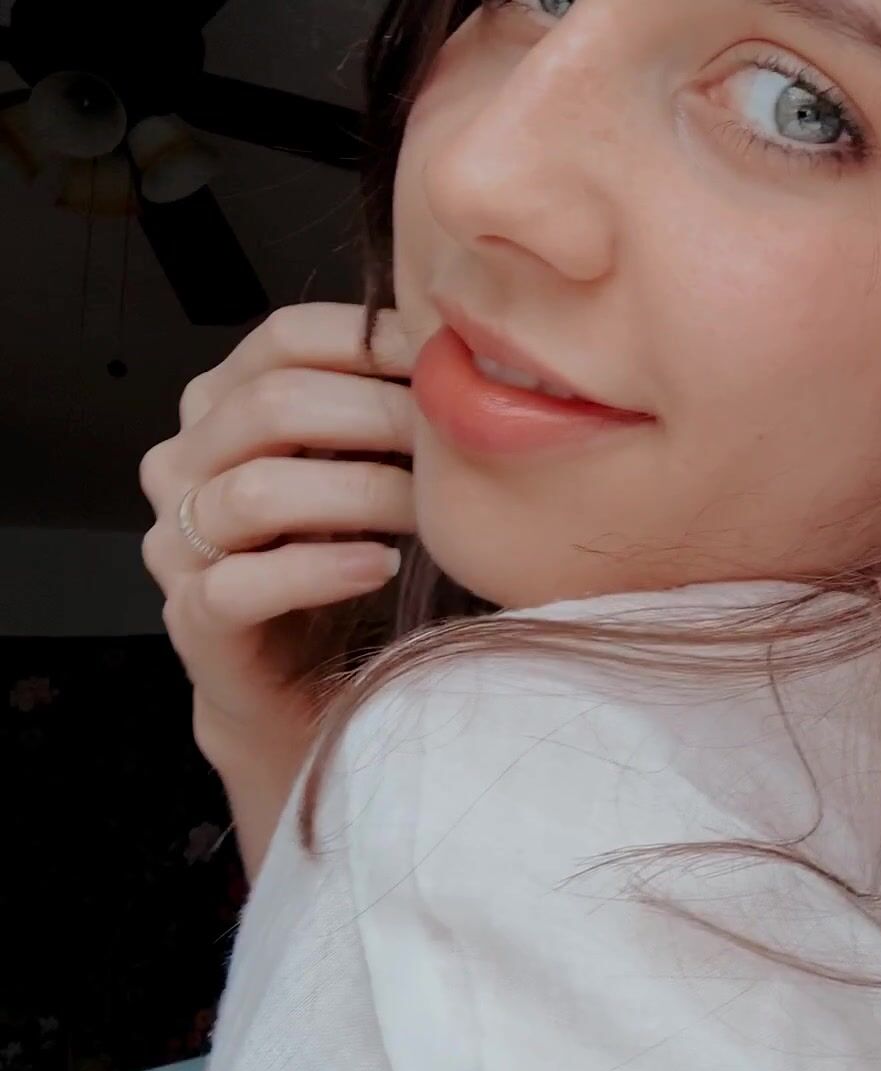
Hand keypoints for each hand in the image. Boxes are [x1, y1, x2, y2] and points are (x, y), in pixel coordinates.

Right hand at [139, 302, 418, 769]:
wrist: (304, 685)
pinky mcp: (192, 618)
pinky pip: (242, 584)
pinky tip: (381, 567)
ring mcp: (176, 542)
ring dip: (362, 494)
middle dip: (379, 418)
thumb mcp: (370, 468)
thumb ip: (389, 409)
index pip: (285, 337)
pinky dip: (320, 570)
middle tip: (455, 446)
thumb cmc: (347, 560)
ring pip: (257, 491)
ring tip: (430, 514)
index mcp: (223, 406)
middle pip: (272, 405)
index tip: (451, 368)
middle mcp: (186, 463)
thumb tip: (467, 353)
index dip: (373, 343)